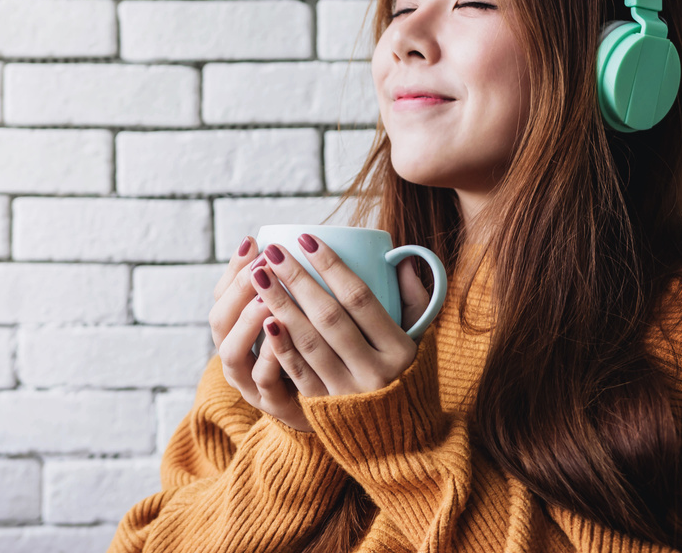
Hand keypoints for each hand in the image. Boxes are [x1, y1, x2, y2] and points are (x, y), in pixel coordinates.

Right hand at [209, 235, 311, 431]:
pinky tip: (281, 335)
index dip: (234, 268)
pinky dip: (269, 357)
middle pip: (219, 319)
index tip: (253, 242)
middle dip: (239, 289)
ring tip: (267, 299)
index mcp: (236, 330)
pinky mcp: (270, 403)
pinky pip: (262, 380)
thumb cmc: (316, 357)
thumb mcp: (302, 319)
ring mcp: (248, 381)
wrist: (330, 414)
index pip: (222, 295)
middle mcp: (234, 354)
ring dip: (248, 321)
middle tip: (263, 265)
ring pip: (231, 351)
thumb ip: (299, 289)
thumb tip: (307, 240)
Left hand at [250, 234, 431, 397]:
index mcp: (400, 350)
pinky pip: (298, 373)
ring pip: (308, 343)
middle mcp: (374, 372)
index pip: (360, 299)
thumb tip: (400, 258)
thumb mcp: (421, 340)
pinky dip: (281, 346)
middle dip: (298, 280)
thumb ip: (416, 299)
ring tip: (259, 276)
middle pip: (329, 317)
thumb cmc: (408, 376)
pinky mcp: (323, 409)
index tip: (306, 239)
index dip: (331, 266)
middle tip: (273, 252)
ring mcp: (347, 393)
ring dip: (280, 305)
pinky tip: (264, 319)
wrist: (400, 442)